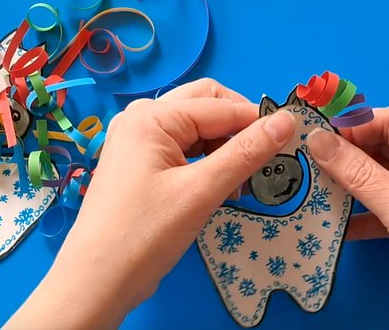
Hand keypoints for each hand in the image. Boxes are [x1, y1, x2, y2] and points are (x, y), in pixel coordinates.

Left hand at [6, 79, 294, 327]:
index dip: (258, 121)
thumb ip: (246, 152)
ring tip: (244, 182)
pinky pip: (183, 149)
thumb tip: (287, 120)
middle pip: (206, 106)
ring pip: (196, 129)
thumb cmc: (146, 235)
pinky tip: (222, 188)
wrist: (96, 283)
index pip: (219, 105)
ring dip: (224, 148)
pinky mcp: (140, 164)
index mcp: (152, 116)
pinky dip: (207, 162)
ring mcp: (138, 141)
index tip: (292, 142)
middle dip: (238, 128)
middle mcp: (142, 118)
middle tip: (264, 160)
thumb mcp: (201, 191)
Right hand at [307, 107, 388, 328]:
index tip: (316, 133)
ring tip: (316, 183)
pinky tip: (334, 217)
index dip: (355, 125)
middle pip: (385, 146)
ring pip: (380, 174)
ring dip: (350, 181)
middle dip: (349, 153)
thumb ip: (358, 173)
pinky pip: (381, 202)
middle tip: (309, 158)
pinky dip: (359, 209)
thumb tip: (317, 139)